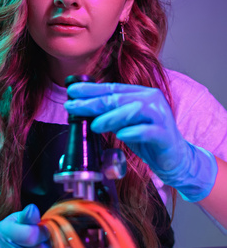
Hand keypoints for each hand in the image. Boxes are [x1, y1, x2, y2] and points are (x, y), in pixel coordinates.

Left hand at [65, 82, 216, 201]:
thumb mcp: (125, 124)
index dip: (91, 90)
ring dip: (111, 117)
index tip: (71, 91)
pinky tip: (121, 135)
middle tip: (73, 105)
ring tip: (93, 124)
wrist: (175, 158)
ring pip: (133, 111)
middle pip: (118, 98)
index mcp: (140, 95)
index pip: (112, 89)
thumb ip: (109, 116)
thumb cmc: (148, 139)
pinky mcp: (164, 135)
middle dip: (93, 102)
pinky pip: (148, 131)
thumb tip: (83, 111)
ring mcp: (159, 116)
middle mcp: (150, 100)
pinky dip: (133, 132)